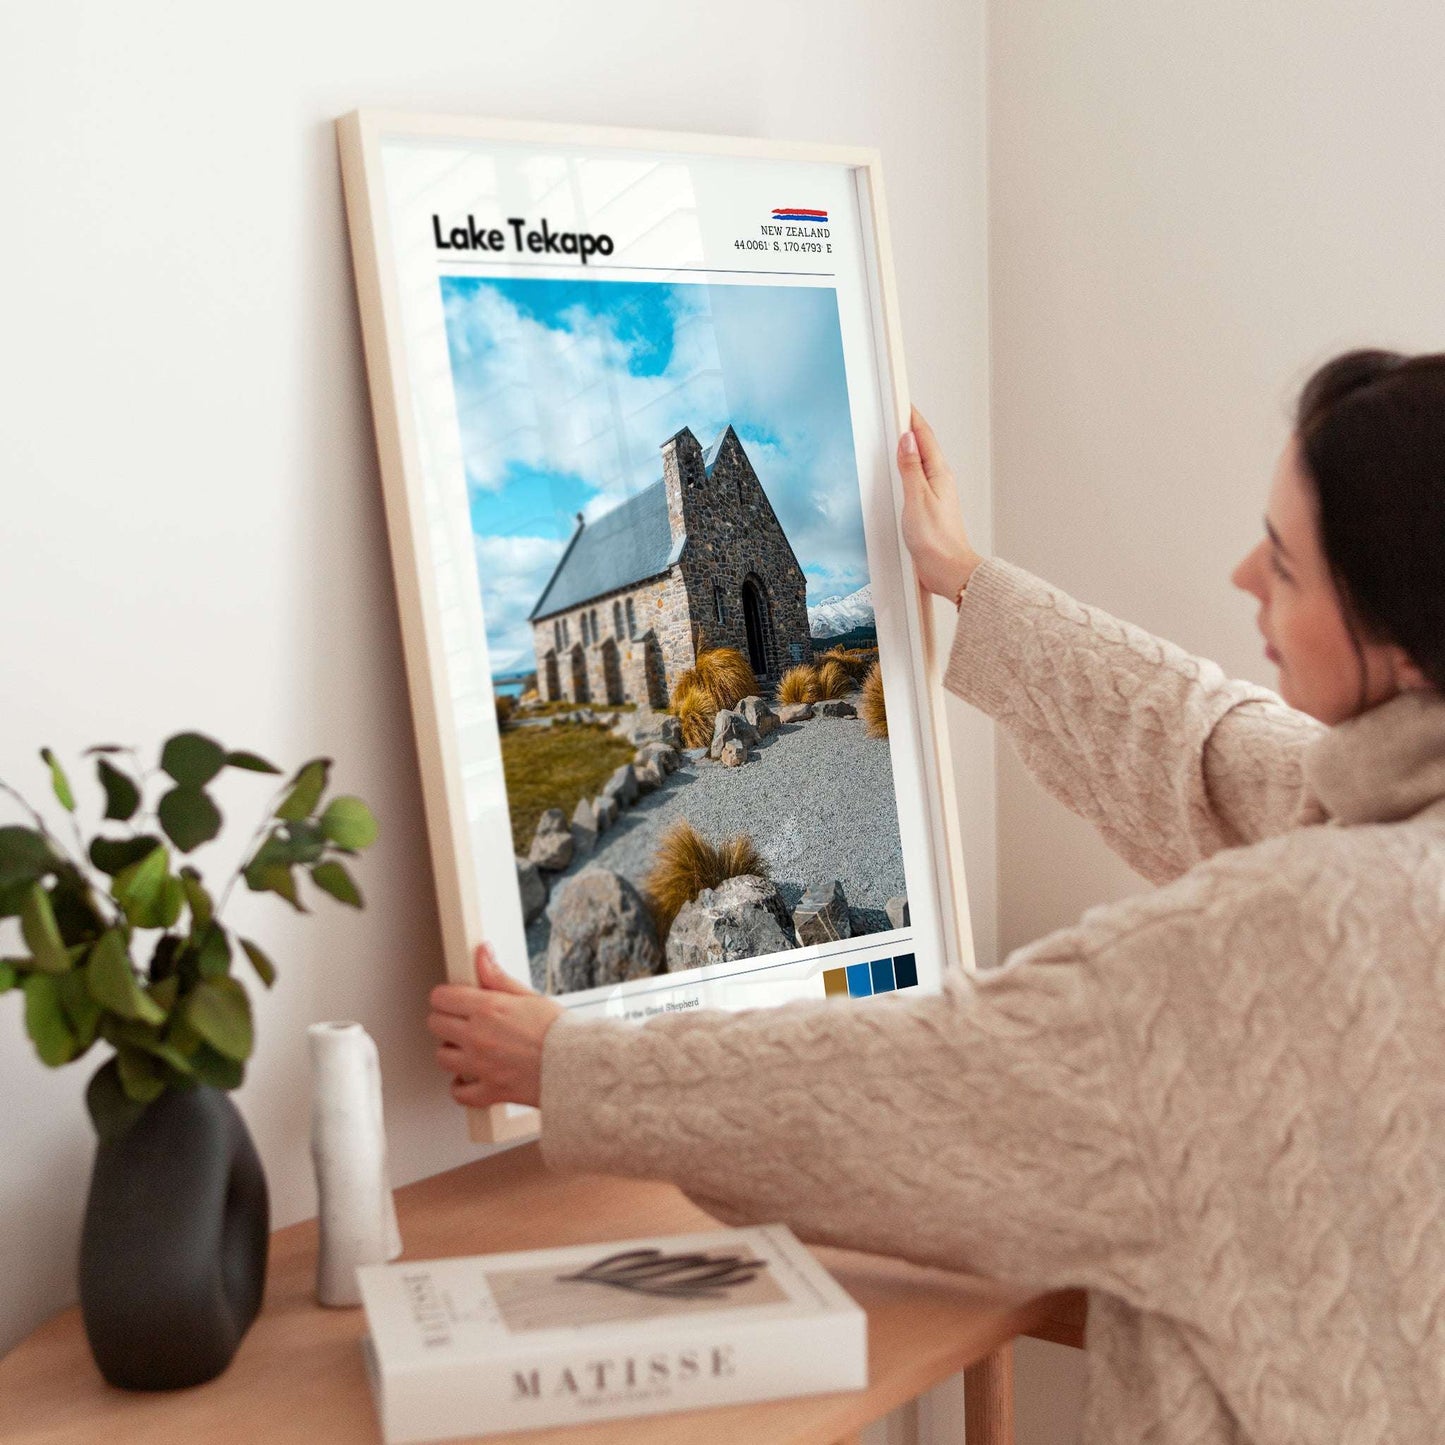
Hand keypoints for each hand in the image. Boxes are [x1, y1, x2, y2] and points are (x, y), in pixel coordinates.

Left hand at [427, 943, 564, 1109]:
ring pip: (442, 1057)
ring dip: (452, 1051)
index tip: (453, 999)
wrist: (579, 1065)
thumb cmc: (560, 1032)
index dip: (446, 996)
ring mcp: (481, 1066)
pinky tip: (469, 1077)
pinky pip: (459, 1093)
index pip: (441, 997)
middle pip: (435, 1024)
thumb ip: (497, 977)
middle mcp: (478, 1037)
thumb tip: (482, 954)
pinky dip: (460, 1087)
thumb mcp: (528, 996)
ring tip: (467, 1047)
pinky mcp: (489, 1090)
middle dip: (446, 1020)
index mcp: (488, 1009)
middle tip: (461, 1021)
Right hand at [898, 406, 982, 599]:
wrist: (948, 570)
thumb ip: (910, 468)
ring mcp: (936, 494)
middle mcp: (940, 481)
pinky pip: (918, 480)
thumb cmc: (936, 540)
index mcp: (939, 474)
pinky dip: (908, 469)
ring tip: (898, 434)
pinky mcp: (930, 508)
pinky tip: (902, 472)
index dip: (912, 418)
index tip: (902, 402)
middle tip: (898, 411)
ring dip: (910, 448)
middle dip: (910, 428)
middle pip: (924, 447)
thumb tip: (907, 440)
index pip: (924, 437)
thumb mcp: (916, 499)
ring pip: (921, 463)